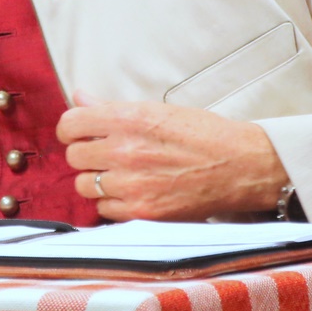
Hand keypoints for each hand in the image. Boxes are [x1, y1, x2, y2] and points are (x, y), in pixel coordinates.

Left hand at [56, 92, 287, 220]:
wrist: (241, 166)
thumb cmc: (204, 134)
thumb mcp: (157, 109)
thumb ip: (112, 107)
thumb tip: (79, 98)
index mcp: (128, 118)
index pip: (70, 124)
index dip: (71, 129)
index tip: (79, 133)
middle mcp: (125, 151)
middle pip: (74, 157)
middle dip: (86, 154)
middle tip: (105, 154)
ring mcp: (132, 184)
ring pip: (84, 185)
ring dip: (97, 180)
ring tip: (119, 175)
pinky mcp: (142, 213)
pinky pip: (104, 210)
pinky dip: (112, 203)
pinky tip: (131, 192)